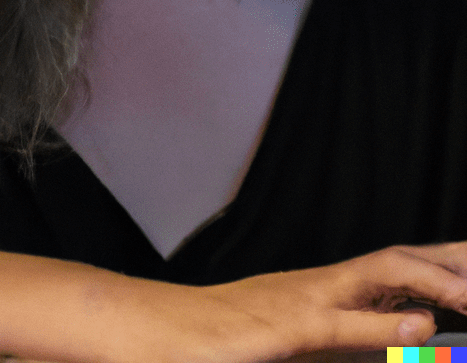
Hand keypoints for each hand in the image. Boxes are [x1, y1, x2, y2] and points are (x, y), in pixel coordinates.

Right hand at [190, 243, 466, 361]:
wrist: (166, 330)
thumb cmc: (228, 340)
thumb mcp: (299, 345)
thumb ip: (347, 338)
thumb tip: (399, 336)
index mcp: (328, 290)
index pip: (399, 268)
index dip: (444, 263)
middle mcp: (324, 285)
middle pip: (401, 260)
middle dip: (452, 258)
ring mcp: (306, 300)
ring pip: (380, 274)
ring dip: (435, 281)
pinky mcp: (288, 328)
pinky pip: (342, 323)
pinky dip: (384, 322)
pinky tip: (422, 327)